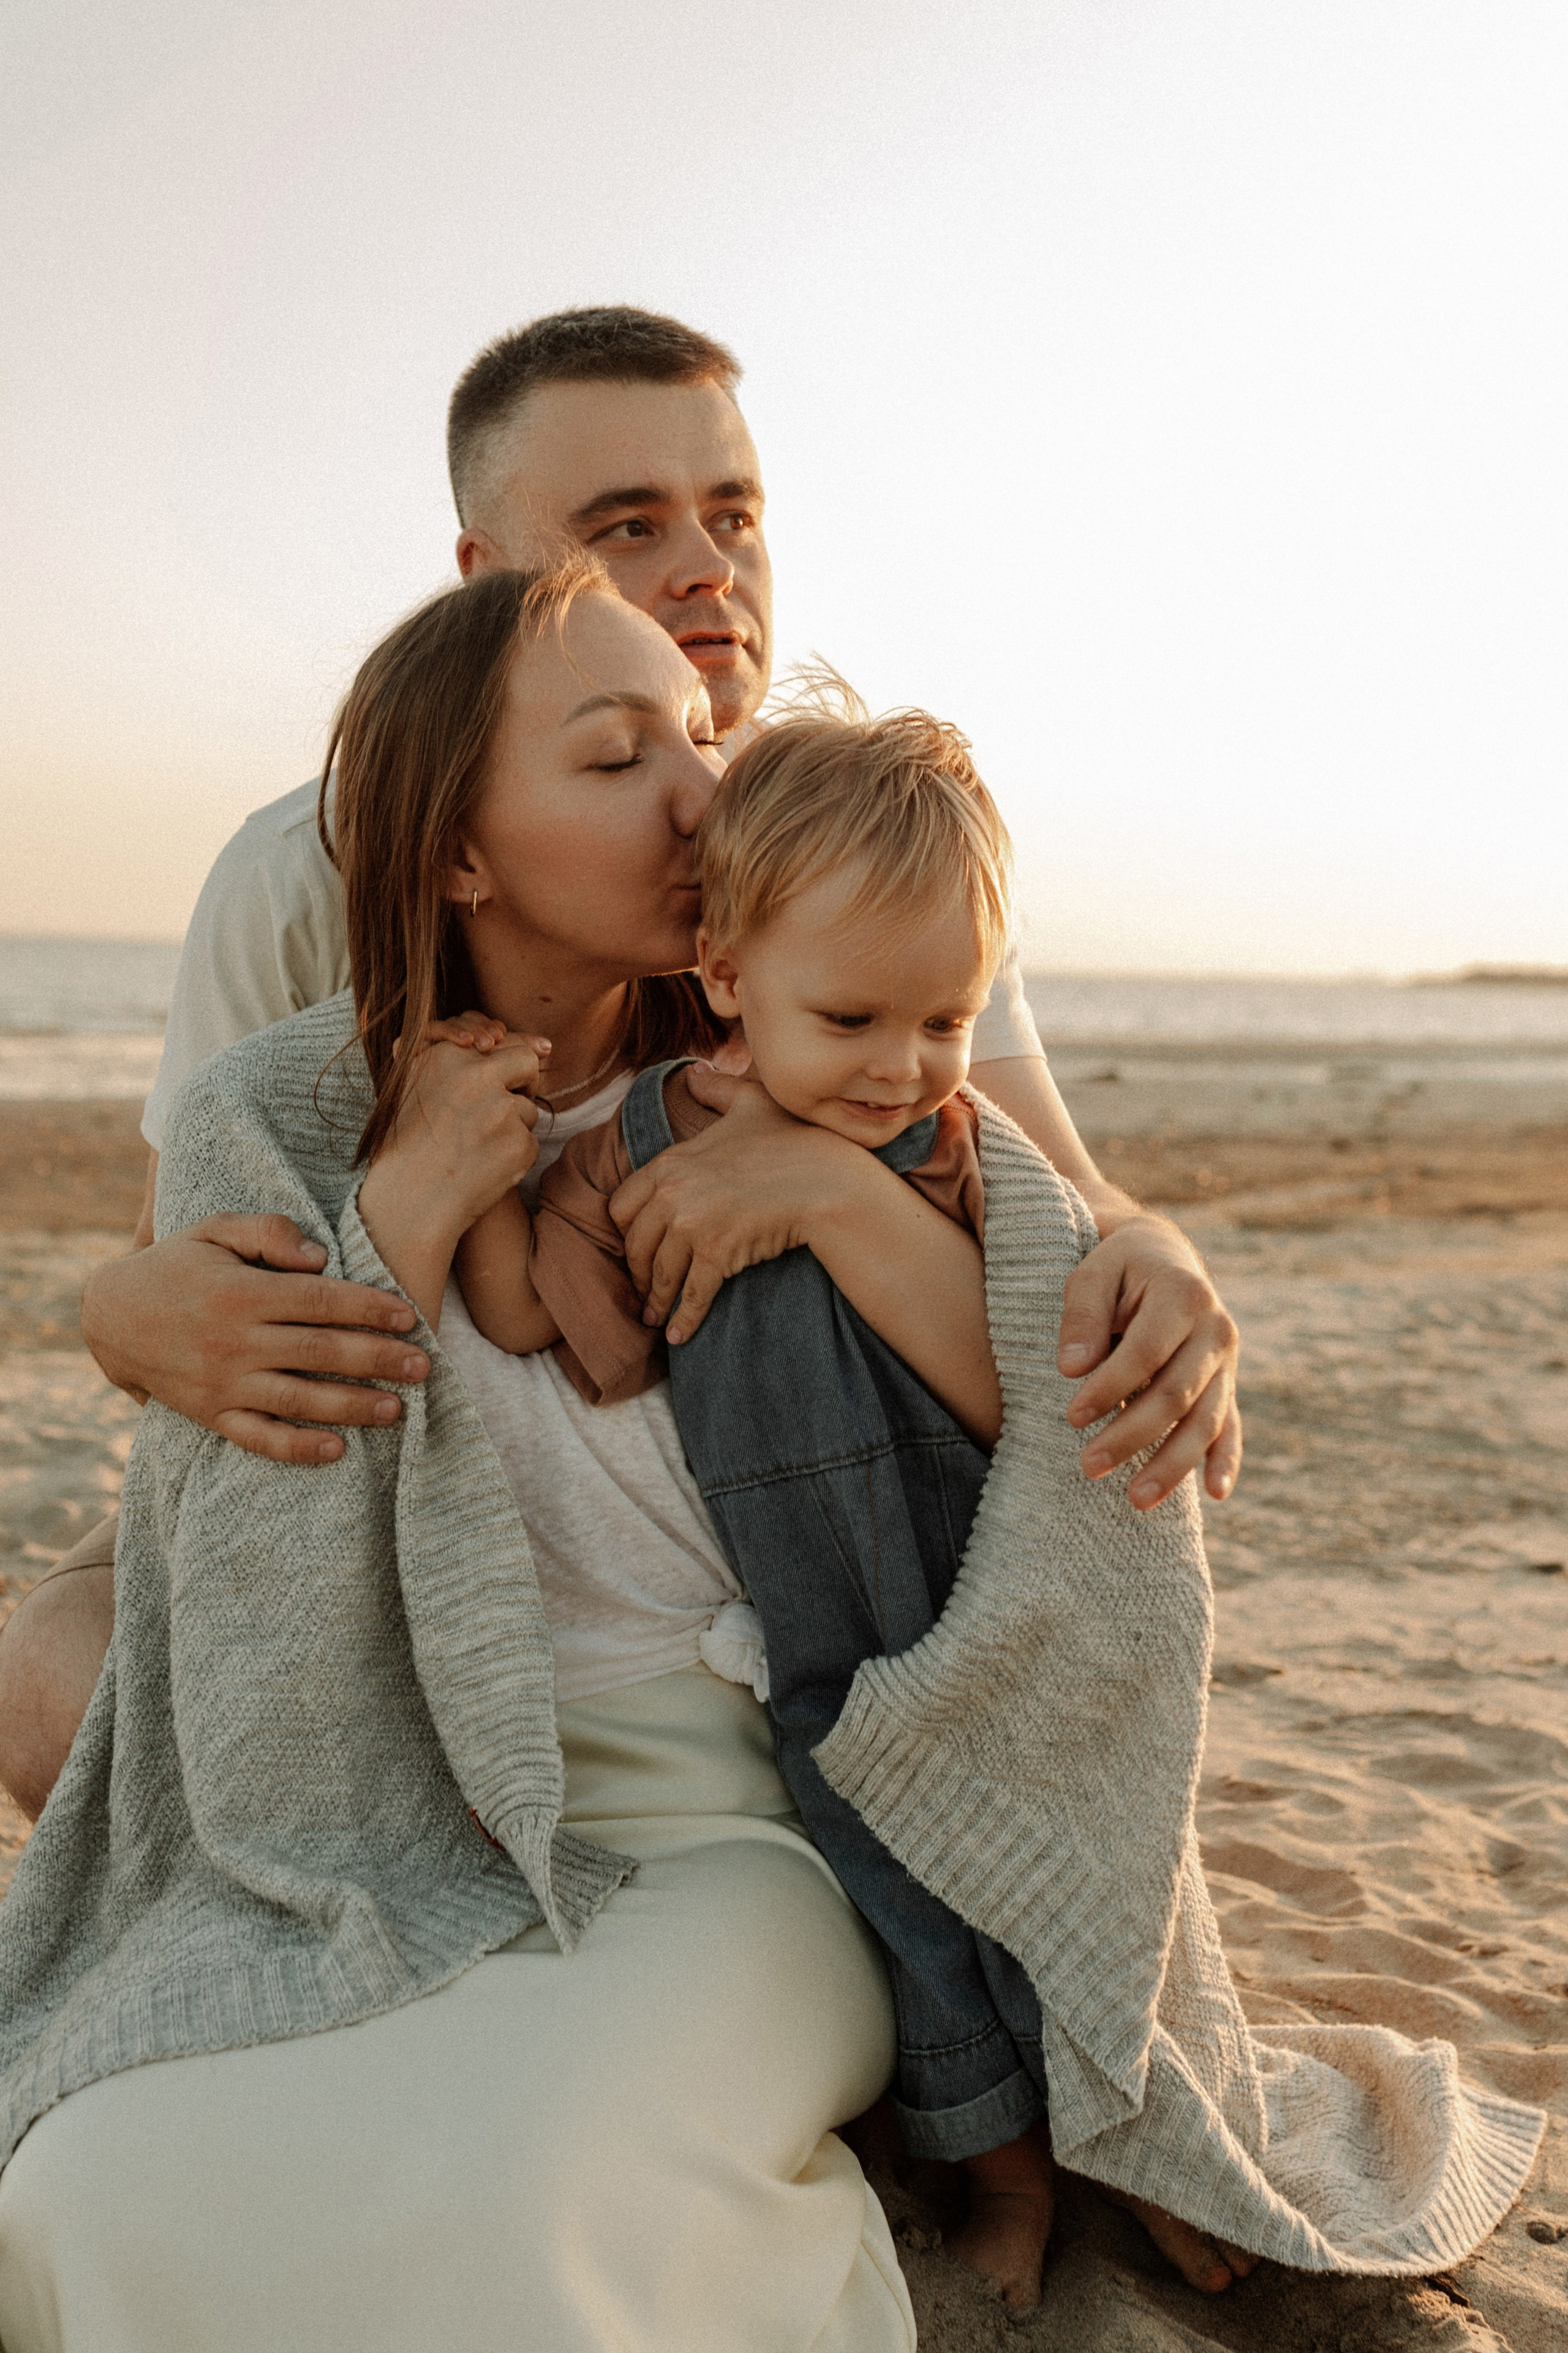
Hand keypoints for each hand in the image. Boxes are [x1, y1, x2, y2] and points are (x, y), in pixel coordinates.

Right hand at [79, 1216, 431, 1464]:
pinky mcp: (211, 1414)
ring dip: (352, 1406)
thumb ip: (269, 1231)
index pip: (320, 1302)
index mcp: (243, 1294)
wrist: (110, 1316)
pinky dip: (296, 1448)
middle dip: (377, 1360)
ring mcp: (222, 1383)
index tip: (408, 1316)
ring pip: (298, 1399)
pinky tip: (336, 1451)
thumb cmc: (177, 1264)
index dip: (368, 1309)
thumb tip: (321, 1256)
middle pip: (320, 1352)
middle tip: (425, 1367)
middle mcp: (235, 1342)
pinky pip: (257, 1437)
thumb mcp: (214, 1228)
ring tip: (398, 1409)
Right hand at [369, 1026, 548, 1231]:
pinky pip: (530, 1142)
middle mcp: (476, 1077)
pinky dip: (514, 1155)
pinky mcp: (519, 1143)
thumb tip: (522, 1043)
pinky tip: (485, 1167)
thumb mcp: (417, 1085)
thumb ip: (458, 1059)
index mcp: (447, 1056)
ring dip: (512, 1126)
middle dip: (523, 1082)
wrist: (409, 1201)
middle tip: (499, 1110)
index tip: (509, 1072)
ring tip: (475, 1148)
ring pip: (528, 1108)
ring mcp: (501, 1110)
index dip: (510, 1057)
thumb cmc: (410, 1144)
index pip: (504, 1039)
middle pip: (527, 1062)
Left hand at [607, 1067, 854, 1341]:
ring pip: (661, 1273)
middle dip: (637, 1271)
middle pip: (635, 1245)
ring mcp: (694, 1226)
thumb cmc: (791, 1138)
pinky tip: (678, 1336)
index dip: (626, 1231)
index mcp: (670, 1162)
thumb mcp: (750, 1102)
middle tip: (642, 1289)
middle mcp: (673, 1195)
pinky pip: (692, 1294)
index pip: (622, 1205)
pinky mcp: (718, 1254)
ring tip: (655, 1318)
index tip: (633, 1246)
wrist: (826, 1177)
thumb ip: (717, 1089)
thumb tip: (696, 1073)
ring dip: (656, 1301)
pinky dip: (683, 1319)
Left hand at [1057, 1215, 1241, 1508]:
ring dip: (1173, 1463)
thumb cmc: (1118, 1269)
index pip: (1145, 1352)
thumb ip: (1082, 1315)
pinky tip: (1214, 1494)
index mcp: (1183, 1294)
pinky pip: (1231, 1427)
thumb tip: (1072, 1367)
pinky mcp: (1227, 1385)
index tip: (1071, 1416)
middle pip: (1176, 1394)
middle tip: (1088, 1466)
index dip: (1110, 1387)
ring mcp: (1226, 1362)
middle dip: (1132, 1434)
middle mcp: (1215, 1330)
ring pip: (1204, 1420)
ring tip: (1137, 1499)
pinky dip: (1224, 1460)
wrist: (1163, 1258)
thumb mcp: (1093, 1272)